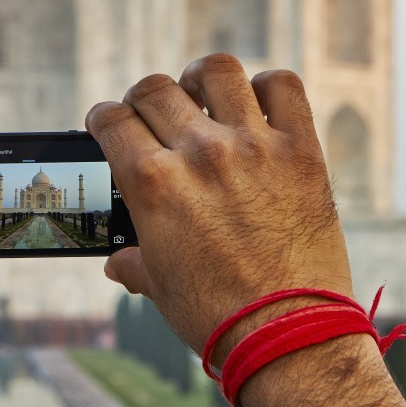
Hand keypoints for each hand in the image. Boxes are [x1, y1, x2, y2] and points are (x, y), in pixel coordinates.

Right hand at [86, 55, 350, 360]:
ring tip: (202, 95)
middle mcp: (199, 153)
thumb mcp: (159, 287)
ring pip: (216, 71)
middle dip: (144, 100)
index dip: (103, 118)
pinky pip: (282, 88)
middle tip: (153, 116)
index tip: (108, 123)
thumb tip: (118, 263)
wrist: (288, 335)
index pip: (112, 120)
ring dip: (200, 79)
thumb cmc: (218, 316)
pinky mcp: (301, 150)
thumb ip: (134, 262)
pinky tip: (258, 104)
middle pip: (155, 90)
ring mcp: (253, 146)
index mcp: (153, 184)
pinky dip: (266, 87)